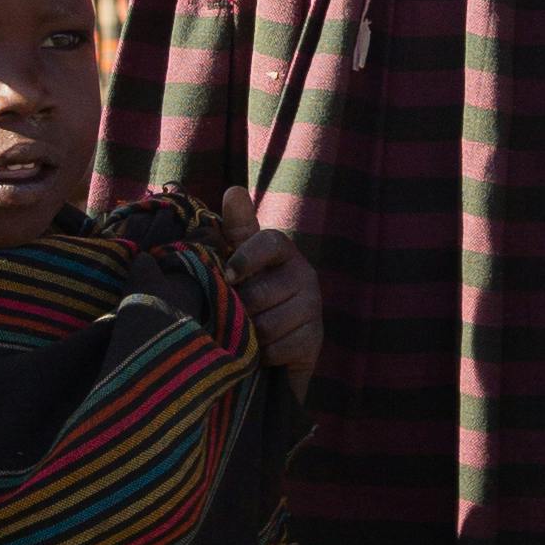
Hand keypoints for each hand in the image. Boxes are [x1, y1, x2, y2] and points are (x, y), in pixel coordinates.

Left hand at [216, 183, 322, 395]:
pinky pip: (279, 348)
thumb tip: (234, 190)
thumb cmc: (249, 296)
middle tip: (233, 316)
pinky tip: (263, 352)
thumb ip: (237, 230)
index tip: (228, 277)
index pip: (269, 242)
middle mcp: (304, 274)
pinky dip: (264, 355)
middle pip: (260, 293)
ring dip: (249, 336)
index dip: (246, 258)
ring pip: (267, 324)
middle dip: (239, 310)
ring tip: (247, 334)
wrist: (270, 347)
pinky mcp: (316, 339)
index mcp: (283, 251)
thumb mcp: (239, 263)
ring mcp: (313, 307)